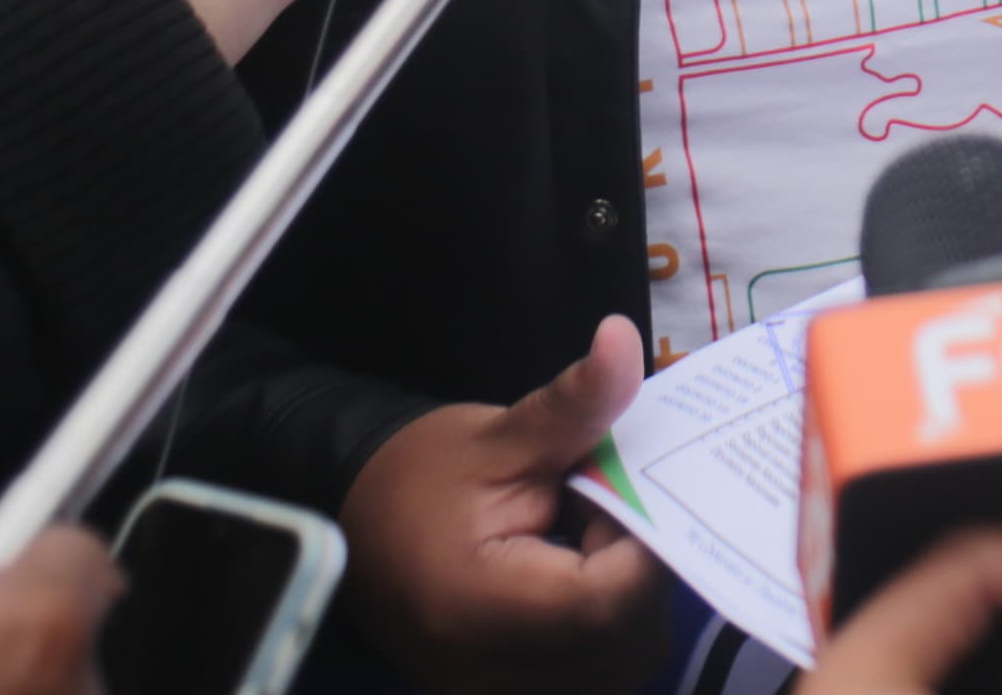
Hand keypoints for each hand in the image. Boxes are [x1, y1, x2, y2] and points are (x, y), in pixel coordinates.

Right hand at [341, 317, 665, 694]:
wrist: (358, 528)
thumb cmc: (421, 479)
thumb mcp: (498, 436)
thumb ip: (573, 405)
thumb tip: (623, 340)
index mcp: (481, 608)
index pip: (603, 602)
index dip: (644, 545)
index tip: (632, 492)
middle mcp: (494, 676)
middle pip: (625, 641)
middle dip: (641, 567)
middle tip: (607, 507)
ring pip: (623, 665)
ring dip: (630, 597)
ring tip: (588, 536)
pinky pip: (599, 673)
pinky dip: (611, 625)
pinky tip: (583, 570)